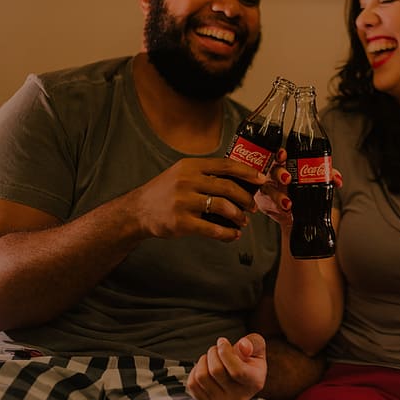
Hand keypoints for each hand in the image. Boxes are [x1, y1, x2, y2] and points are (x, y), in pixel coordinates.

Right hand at [131, 157, 264, 241]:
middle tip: (252, 207)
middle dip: (245, 198)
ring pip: (222, 207)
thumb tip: (239, 180)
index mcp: (190, 166)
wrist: (138, 211)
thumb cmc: (165, 192)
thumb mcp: (182, 174)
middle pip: (227, 187)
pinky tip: (232, 234)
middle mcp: (187, 181)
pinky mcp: (181, 222)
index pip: (225, 165)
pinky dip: (227, 233)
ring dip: (238, 216)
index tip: (262, 180)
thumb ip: (206, 174)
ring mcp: (183, 202)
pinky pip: (212, 228)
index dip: (247, 172)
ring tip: (242, 221)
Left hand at [186, 334, 266, 399]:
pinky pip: (192, 384)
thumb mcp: (257, 347)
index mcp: (254, 382)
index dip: (225, 352)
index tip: (222, 341)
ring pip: (202, 376)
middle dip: (213, 352)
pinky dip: (195, 370)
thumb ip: (253, 342)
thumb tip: (243, 346)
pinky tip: (205, 368)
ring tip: (211, 359)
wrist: (240, 380)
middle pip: (216, 370)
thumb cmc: (248, 360)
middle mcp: (239, 397)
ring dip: (203, 360)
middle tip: (217, 349)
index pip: (237, 371)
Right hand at [255, 149, 343, 228]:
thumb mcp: (315, 182)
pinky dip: (276, 205)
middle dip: (279, 173)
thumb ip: (326, 177)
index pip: (280, 156)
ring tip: (288, 203)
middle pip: (273, 169)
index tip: (283, 155)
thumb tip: (337, 179)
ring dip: (278, 195)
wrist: (295, 215)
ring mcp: (268, 189)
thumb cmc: (302, 192)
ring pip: (268, 188)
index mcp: (286, 165)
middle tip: (288, 179)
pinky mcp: (265, 203)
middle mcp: (275, 175)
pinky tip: (284, 209)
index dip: (280, 153)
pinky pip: (266, 203)